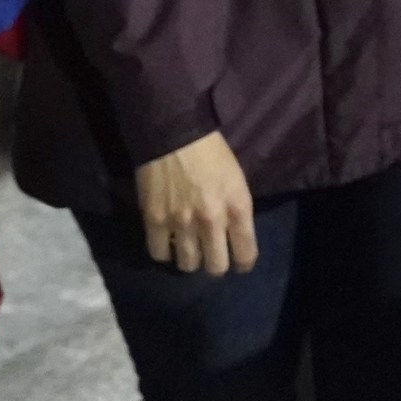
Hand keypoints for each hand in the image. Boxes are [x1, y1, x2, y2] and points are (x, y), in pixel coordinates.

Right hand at [135, 130, 257, 275]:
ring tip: (187, 248)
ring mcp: (181, 223)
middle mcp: (212, 220)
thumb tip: (233, 235)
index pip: (246, 253)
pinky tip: (166, 242)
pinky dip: (163, 251)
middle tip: (211, 256)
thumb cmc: (211, 151)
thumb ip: (236, 210)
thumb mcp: (236, 179)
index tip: (239, 263)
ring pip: (188, 265)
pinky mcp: (155, 221)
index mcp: (237, 207)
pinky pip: (159, 254)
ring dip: (189, 259)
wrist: (174, 133)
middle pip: (216, 267)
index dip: (244, 263)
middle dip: (215, 264)